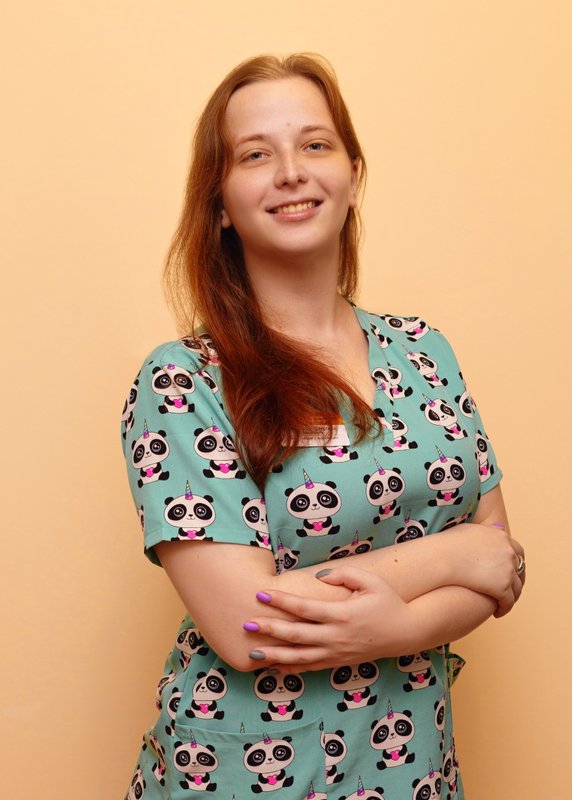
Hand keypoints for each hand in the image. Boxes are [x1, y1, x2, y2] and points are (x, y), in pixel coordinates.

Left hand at [243, 565, 413, 671]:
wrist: (406, 632)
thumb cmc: (388, 602)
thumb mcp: (371, 581)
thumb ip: (344, 574)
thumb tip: (319, 575)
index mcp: (343, 614)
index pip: (305, 608)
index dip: (281, 601)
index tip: (261, 594)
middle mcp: (337, 636)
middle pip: (297, 635)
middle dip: (270, 630)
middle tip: (247, 624)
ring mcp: (337, 652)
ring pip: (300, 658)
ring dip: (275, 655)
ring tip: (252, 653)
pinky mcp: (338, 662)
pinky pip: (311, 668)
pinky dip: (291, 669)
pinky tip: (274, 667)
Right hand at [443, 522, 524, 616]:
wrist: (442, 557)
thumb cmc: (448, 544)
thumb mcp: (469, 530)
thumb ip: (483, 531)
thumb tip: (488, 531)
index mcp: (501, 537)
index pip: (517, 550)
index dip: (515, 561)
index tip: (510, 569)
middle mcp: (508, 552)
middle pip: (520, 568)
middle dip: (517, 579)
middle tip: (510, 589)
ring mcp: (507, 570)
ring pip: (516, 588)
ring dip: (511, 597)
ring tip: (502, 604)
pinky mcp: (503, 587)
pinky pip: (508, 602)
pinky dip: (504, 608)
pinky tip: (497, 613)